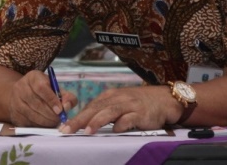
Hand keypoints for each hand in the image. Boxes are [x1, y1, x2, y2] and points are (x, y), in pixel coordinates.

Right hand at [5, 70, 77, 127]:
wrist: (22, 95)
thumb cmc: (43, 91)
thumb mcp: (55, 89)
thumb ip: (66, 96)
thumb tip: (68, 106)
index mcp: (33, 77)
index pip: (41, 88)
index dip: (51, 100)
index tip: (60, 110)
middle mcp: (21, 87)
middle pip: (36, 103)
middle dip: (50, 114)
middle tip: (59, 119)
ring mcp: (15, 101)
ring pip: (32, 114)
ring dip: (46, 121)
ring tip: (54, 122)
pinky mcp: (14, 114)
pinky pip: (28, 122)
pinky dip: (39, 125)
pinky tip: (45, 124)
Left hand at [59, 85, 175, 134]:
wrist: (164, 100)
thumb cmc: (139, 104)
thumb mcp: (120, 103)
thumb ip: (105, 111)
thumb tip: (85, 124)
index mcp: (110, 95)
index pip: (89, 106)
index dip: (76, 117)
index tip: (63, 127)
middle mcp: (118, 98)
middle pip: (96, 108)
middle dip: (80, 119)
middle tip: (66, 130)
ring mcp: (130, 105)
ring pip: (110, 111)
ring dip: (97, 121)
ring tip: (86, 131)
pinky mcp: (141, 113)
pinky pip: (130, 118)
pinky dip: (122, 124)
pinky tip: (115, 130)